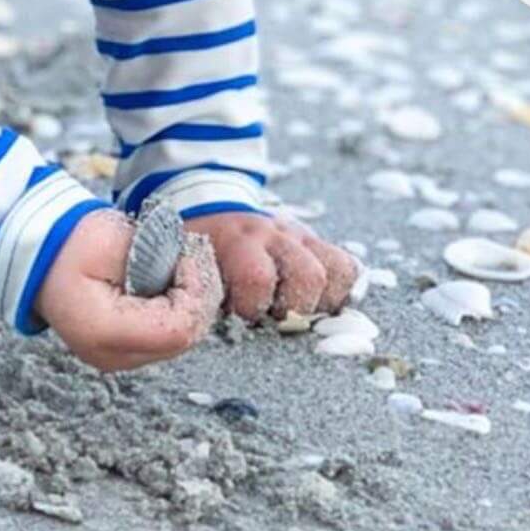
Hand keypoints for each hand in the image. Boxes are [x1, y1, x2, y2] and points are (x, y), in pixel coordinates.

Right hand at [33, 208, 223, 372]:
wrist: (41, 254)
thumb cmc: (71, 241)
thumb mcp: (116, 239)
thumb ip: (157, 259)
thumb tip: (194, 272)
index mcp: (103, 330)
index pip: (178, 327)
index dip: (195, 291)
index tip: (186, 257)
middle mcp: (108, 356)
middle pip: (183, 339)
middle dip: (194, 298)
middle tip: (183, 261)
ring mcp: (113, 360)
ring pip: (179, 342)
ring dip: (185, 306)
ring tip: (170, 272)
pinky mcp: (120, 355)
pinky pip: (163, 340)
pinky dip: (172, 314)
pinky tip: (160, 289)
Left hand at [189, 210, 361, 321]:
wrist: (208, 207)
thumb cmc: (194, 249)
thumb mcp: (184, 263)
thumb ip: (194, 290)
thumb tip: (195, 323)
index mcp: (234, 240)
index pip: (258, 276)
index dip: (252, 306)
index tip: (240, 315)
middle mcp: (271, 234)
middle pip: (308, 276)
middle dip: (294, 307)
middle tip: (274, 315)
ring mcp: (296, 236)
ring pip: (334, 271)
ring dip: (321, 300)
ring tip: (296, 308)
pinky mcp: (313, 242)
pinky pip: (345, 265)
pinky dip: (339, 287)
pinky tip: (318, 299)